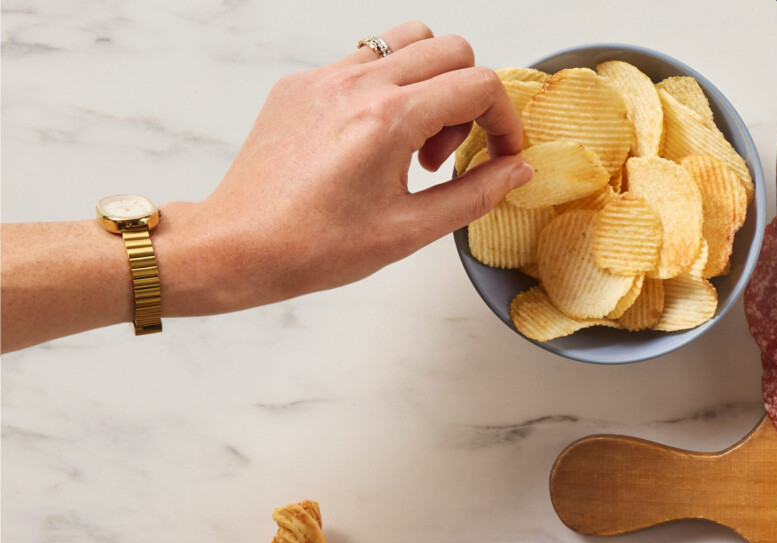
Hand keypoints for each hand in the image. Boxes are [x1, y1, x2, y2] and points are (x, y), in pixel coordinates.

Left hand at [165, 21, 528, 314]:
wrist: (237, 246)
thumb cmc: (313, 246)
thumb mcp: (411, 231)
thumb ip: (476, 194)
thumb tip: (518, 169)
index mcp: (388, 120)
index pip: (480, 85)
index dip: (505, 122)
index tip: (500, 156)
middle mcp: (357, 85)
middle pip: (451, 50)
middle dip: (470, 99)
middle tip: (450, 153)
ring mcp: (324, 78)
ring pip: (407, 41)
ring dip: (430, 81)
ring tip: (414, 138)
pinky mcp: (300, 84)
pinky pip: (363, 60)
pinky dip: (388, 88)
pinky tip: (373, 141)